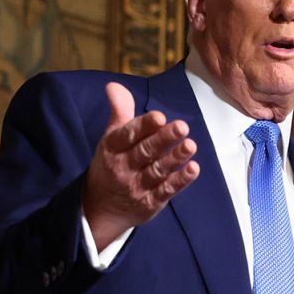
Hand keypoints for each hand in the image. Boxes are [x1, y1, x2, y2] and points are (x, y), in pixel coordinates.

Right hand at [81, 82, 199, 248]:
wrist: (100, 208)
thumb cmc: (112, 164)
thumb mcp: (111, 138)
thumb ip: (119, 112)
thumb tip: (114, 85)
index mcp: (113, 148)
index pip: (128, 135)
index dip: (143, 126)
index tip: (159, 116)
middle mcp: (123, 167)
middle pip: (145, 152)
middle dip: (163, 139)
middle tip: (182, 126)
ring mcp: (137, 186)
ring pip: (157, 171)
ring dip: (175, 158)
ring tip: (191, 145)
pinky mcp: (150, 203)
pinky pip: (166, 191)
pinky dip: (179, 181)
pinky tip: (193, 169)